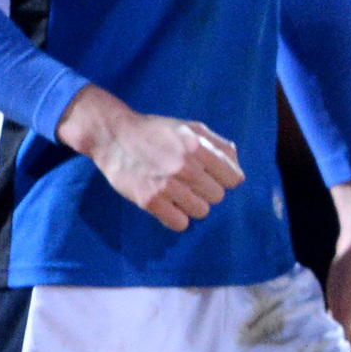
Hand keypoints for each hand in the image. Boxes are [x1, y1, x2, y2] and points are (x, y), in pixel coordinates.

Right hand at [57, 84, 242, 230]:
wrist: (113, 136)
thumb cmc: (155, 131)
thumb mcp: (190, 127)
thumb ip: (218, 144)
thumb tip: (237, 165)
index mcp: (198, 145)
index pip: (234, 178)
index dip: (224, 178)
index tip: (212, 176)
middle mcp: (185, 166)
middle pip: (218, 196)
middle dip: (207, 190)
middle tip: (190, 182)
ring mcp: (167, 185)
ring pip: (201, 211)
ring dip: (192, 205)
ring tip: (178, 193)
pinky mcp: (150, 200)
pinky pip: (180, 223)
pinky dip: (177, 217)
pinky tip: (168, 205)